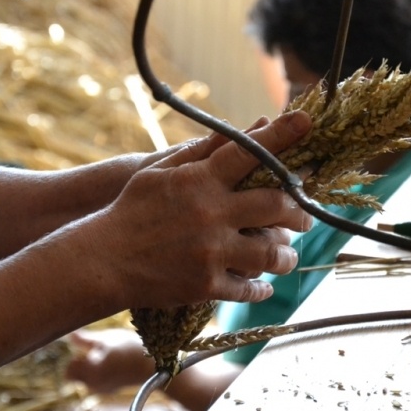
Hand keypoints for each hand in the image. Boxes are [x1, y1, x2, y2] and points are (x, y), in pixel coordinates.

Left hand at [66, 328, 152, 392]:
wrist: (156, 367)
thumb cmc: (131, 349)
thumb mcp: (107, 339)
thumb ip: (85, 340)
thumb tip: (68, 335)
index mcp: (90, 373)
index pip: (69, 370)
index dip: (75, 356)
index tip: (85, 346)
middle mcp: (94, 386)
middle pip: (75, 375)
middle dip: (81, 362)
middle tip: (96, 349)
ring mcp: (103, 389)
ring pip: (86, 378)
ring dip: (90, 367)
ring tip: (107, 354)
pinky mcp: (111, 389)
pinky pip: (96, 381)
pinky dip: (100, 372)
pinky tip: (113, 362)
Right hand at [79, 110, 312, 308]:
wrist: (103, 260)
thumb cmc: (131, 210)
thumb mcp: (160, 171)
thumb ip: (205, 150)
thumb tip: (248, 126)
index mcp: (200, 181)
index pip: (250, 151)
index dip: (283, 135)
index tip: (307, 121)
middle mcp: (211, 214)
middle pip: (276, 205)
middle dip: (299, 211)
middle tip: (304, 216)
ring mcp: (211, 252)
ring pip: (272, 253)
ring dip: (287, 254)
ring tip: (288, 254)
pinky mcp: (206, 285)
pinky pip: (248, 289)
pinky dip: (261, 287)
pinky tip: (264, 285)